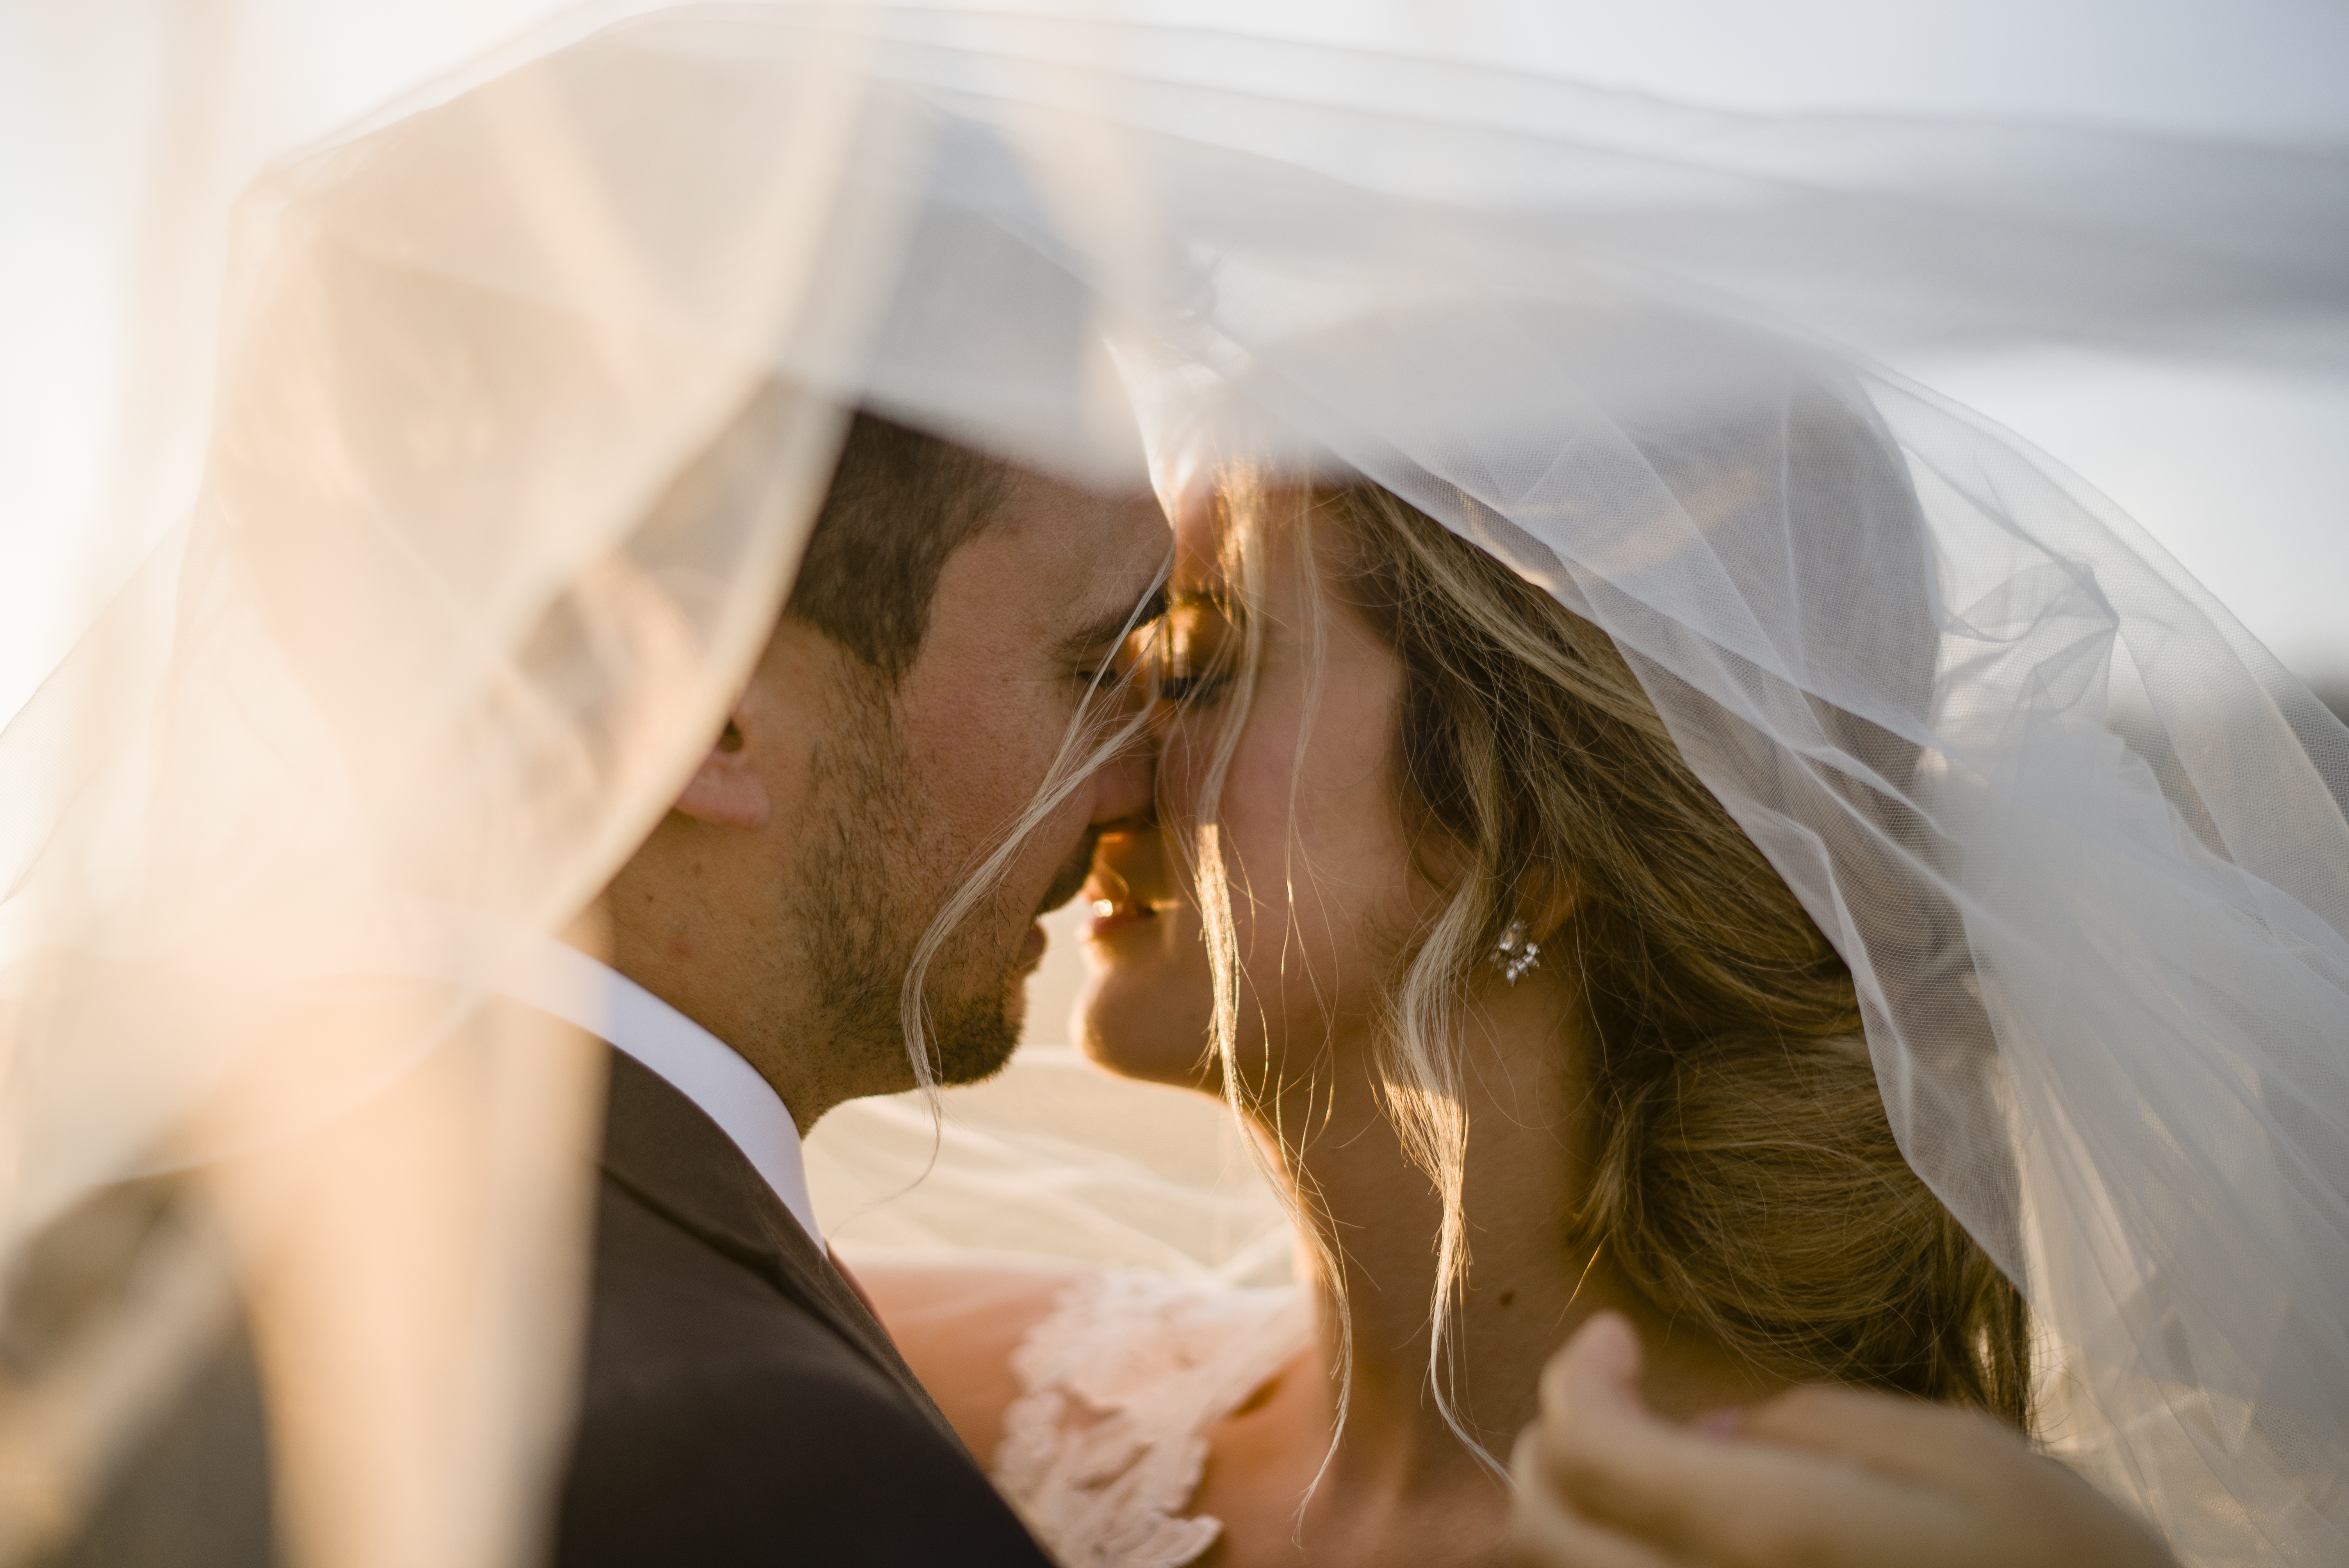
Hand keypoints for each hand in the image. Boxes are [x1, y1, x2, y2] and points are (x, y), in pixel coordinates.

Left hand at [1508, 1311, 2174, 1567]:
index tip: (1615, 1336)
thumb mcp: (1962, 1457)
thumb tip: (1704, 1434)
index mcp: (1778, 1537)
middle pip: (1545, 1531)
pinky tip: (1665, 1534)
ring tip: (1626, 1465)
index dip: (1579, 1374)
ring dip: (1569, 1519)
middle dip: (1549, 1444)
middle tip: (1602, 1396)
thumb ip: (1814, 1428)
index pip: (1593, 1448)